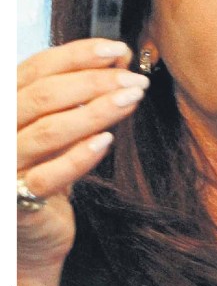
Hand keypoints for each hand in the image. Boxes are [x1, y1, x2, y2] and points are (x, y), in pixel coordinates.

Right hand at [17, 38, 148, 270]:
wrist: (34, 235)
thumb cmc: (47, 170)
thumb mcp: (61, 125)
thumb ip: (80, 95)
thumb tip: (119, 59)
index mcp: (6, 103)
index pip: (38, 67)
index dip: (79, 54)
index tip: (119, 50)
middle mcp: (0, 129)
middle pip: (45, 95)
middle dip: (95, 82)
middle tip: (134, 80)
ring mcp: (6, 165)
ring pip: (49, 131)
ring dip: (96, 111)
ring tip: (131, 100)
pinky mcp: (18, 201)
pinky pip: (50, 176)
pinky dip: (79, 156)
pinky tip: (106, 141)